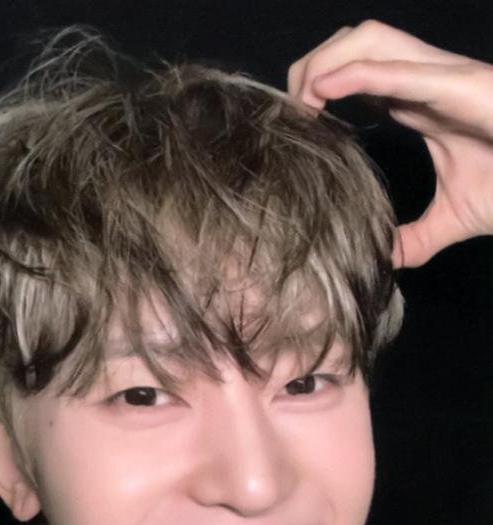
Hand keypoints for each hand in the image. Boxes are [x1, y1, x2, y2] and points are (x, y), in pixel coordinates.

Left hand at [287, 21, 492, 266]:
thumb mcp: (452, 219)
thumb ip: (416, 239)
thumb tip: (386, 261)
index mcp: (420, 103)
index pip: (357, 74)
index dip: (319, 86)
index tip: (296, 122)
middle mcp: (425, 81)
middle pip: (355, 44)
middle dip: (313, 66)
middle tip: (291, 113)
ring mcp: (441, 78)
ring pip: (370, 39)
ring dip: (326, 63)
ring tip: (302, 103)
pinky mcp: (458, 86)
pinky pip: (399, 69)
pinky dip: (356, 74)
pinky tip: (322, 91)